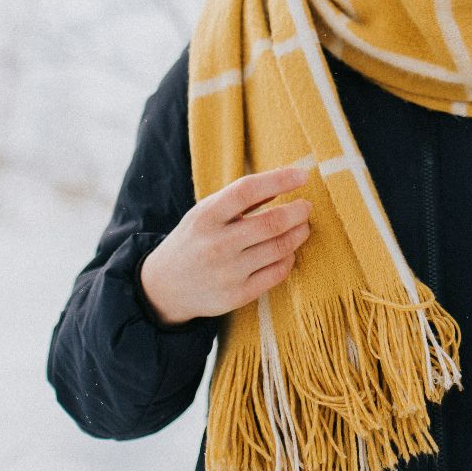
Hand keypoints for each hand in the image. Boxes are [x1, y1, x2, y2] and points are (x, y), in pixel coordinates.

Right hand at [139, 165, 312, 326]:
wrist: (165, 287)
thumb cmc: (195, 240)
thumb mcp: (207, 212)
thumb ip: (241, 198)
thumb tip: (285, 179)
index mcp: (206, 216)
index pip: (247, 190)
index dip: (279, 180)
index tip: (302, 175)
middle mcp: (217, 244)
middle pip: (271, 223)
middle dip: (298, 212)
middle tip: (306, 207)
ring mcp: (228, 272)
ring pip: (279, 248)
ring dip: (299, 234)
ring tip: (303, 227)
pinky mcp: (238, 295)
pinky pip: (277, 273)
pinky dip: (289, 258)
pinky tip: (288, 251)